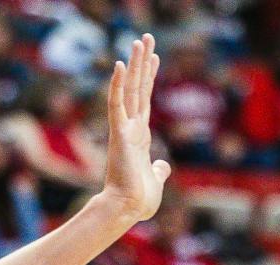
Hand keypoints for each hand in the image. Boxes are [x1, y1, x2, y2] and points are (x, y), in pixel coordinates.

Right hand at [99, 35, 170, 224]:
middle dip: (142, 63)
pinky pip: (116, 104)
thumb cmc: (138, 200)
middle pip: (137, 88)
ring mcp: (124, 129)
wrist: (126, 210)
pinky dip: (117, 84)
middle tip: (145, 38)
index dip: (149, 78)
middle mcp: (131, 128)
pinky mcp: (119, 134)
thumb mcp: (155, 180)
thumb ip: (158, 169)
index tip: (153, 58)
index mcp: (139, 136)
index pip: (144, 100)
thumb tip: (163, 165)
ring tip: (139, 41)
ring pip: (129, 90)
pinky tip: (119, 64)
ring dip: (134, 65)